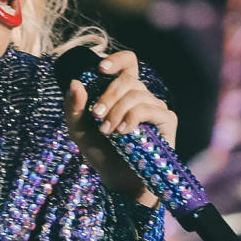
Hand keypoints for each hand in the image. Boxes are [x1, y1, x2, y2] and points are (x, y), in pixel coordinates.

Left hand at [63, 50, 177, 207]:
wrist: (119, 180)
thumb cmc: (101, 153)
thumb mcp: (78, 130)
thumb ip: (73, 108)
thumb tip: (76, 83)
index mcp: (122, 92)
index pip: (128, 62)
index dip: (117, 59)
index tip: (101, 68)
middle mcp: (141, 95)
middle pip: (128, 78)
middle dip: (108, 95)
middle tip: (96, 115)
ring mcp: (155, 106)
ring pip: (136, 93)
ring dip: (116, 111)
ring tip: (107, 131)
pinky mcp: (167, 120)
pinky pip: (148, 108)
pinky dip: (131, 118)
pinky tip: (123, 133)